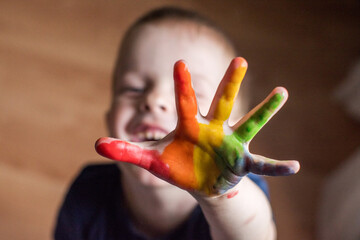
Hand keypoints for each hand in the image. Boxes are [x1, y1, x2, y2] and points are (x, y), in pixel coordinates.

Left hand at [95, 57, 299, 195]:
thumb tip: (97, 143)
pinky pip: (262, 164)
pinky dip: (277, 167)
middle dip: (230, 82)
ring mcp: (230, 145)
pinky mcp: (241, 163)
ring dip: (266, 110)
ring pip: (250, 124)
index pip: (185, 102)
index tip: (179, 63)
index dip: (182, 84)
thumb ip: (126, 150)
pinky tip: (294, 166)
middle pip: (223, 102)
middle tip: (240, 59)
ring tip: (283, 92)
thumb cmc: (177, 165)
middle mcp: (214, 130)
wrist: (199, 182)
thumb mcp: (151, 159)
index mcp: (190, 126)